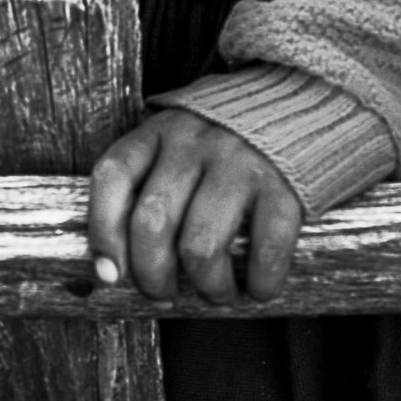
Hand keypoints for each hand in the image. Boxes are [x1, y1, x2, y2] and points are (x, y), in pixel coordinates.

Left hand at [86, 108, 302, 305]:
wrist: (298, 106)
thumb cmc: (221, 146)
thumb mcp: (174, 145)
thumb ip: (146, 187)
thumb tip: (114, 266)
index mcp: (157, 132)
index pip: (112, 178)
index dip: (102, 232)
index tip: (108, 274)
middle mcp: (192, 144)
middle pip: (152, 222)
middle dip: (151, 274)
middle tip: (163, 293)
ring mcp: (238, 163)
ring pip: (200, 245)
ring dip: (206, 285)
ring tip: (215, 292)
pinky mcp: (282, 185)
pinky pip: (264, 248)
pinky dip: (259, 282)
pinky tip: (257, 288)